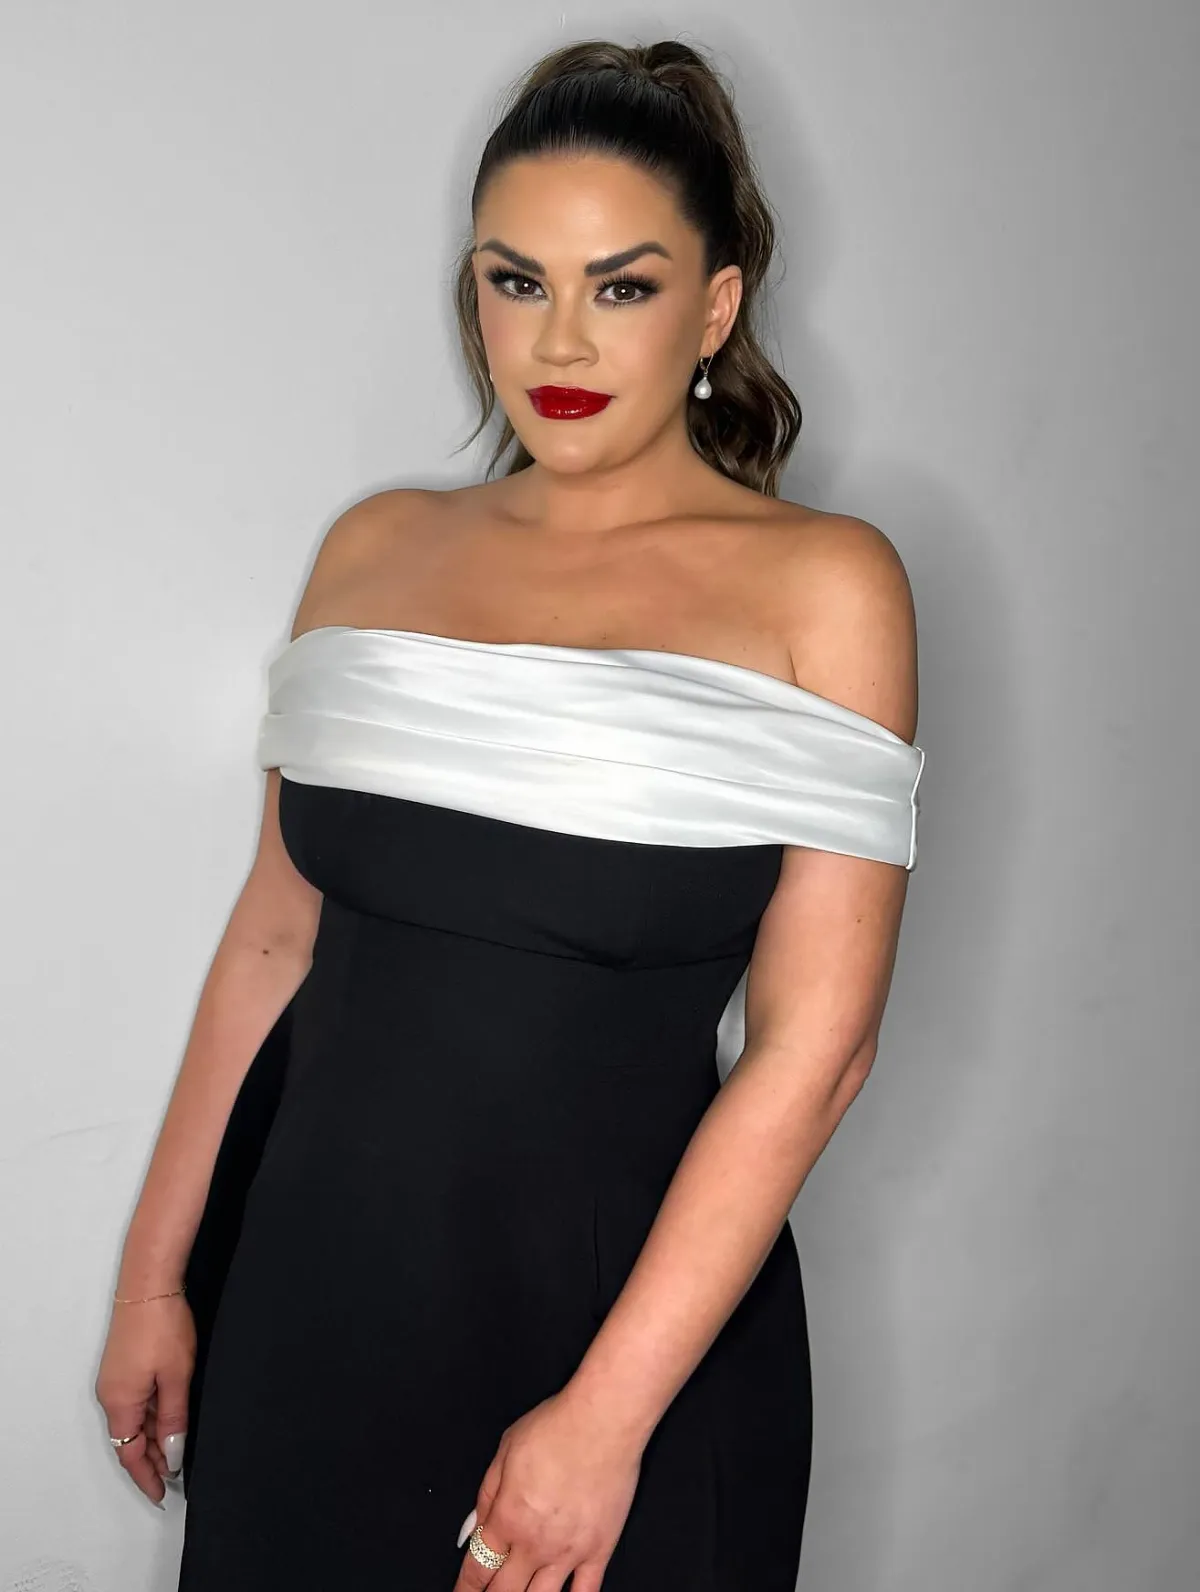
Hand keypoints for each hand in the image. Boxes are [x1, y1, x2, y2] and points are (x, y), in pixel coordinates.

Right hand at [95, 1292, 195, 1507]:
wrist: (150, 1283)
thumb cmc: (163, 1326)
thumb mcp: (176, 1377)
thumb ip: (174, 1418)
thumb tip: (172, 1454)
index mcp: (120, 1403)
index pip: (129, 1454)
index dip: (147, 1476)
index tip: (162, 1494)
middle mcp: (111, 1394)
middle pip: (130, 1439)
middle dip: (153, 1459)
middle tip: (177, 1474)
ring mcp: (116, 1379)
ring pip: (134, 1420)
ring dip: (154, 1436)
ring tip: (179, 1450)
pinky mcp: (124, 1365)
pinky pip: (136, 1401)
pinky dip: (152, 1415)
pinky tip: (171, 1417)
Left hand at [451, 1385, 644, 1590]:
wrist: (603, 1421)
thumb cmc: (557, 1427)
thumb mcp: (505, 1451)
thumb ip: (486, 1496)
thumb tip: (473, 1529)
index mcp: (507, 1518)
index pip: (477, 1568)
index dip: (465, 1587)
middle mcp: (535, 1544)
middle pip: (504, 1591)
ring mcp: (569, 1552)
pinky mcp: (599, 1550)